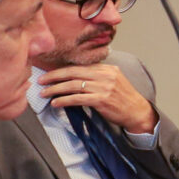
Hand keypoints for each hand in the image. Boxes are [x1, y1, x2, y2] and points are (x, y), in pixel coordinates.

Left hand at [40, 62, 156, 131]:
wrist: (137, 112)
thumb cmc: (123, 99)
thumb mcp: (113, 81)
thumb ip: (97, 77)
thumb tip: (73, 78)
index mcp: (107, 68)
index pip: (79, 66)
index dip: (61, 70)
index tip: (48, 74)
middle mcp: (106, 75)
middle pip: (73, 73)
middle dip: (54, 76)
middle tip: (40, 80)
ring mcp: (104, 87)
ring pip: (73, 85)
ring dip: (55, 89)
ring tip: (44, 93)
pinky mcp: (102, 99)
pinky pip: (77, 98)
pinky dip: (64, 100)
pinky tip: (55, 103)